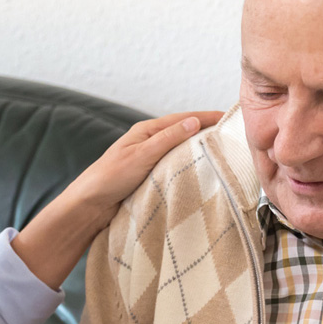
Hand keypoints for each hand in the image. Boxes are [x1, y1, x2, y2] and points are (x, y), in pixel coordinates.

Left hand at [68, 111, 225, 219]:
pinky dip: (189, 167)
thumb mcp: (142, 155)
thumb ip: (168, 138)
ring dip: (199, 150)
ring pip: (180, 151)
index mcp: (146, 131)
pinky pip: (174, 168)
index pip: (183, 118)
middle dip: (207, 132)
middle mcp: (149, 143)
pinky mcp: (149, 177)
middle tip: (232, 136)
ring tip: (223, 153)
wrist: (90, 206)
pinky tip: (200, 173)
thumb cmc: (109, 178)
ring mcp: (149, 160)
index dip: (207, 116)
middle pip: (184, 133)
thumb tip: (194, 121)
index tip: (230, 117)